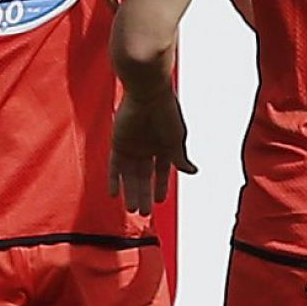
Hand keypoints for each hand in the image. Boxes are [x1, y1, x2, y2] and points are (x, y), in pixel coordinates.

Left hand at [108, 91, 196, 214]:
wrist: (148, 93)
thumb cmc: (165, 112)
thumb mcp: (176, 138)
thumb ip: (179, 157)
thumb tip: (192, 172)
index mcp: (162, 145)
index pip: (161, 171)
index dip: (160, 186)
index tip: (160, 201)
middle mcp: (146, 147)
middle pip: (144, 177)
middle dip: (144, 194)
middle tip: (144, 212)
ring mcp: (131, 146)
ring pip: (130, 175)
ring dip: (131, 192)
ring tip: (133, 210)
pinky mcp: (118, 142)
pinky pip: (114, 165)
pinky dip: (113, 179)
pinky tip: (114, 194)